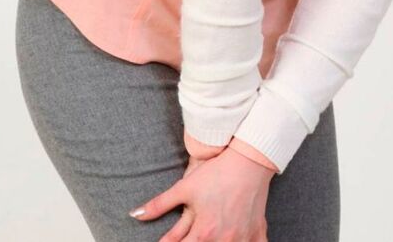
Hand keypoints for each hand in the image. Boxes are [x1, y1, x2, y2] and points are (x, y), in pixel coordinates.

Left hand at [129, 146, 274, 240]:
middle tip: (192, 238)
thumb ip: (159, 204)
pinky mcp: (257, 231)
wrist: (249, 159)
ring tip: (211, 239)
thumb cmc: (217, 172)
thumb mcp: (185, 187)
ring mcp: (241, 237)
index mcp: (203, 232)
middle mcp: (222, 240)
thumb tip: (135, 215)